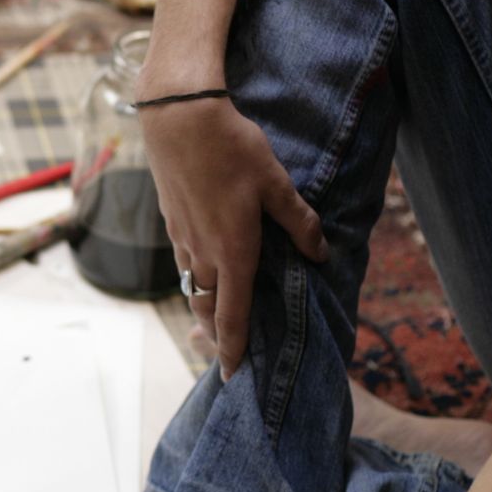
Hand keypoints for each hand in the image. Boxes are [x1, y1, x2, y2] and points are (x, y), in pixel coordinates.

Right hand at [141, 98, 324, 372]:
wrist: (180, 117)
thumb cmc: (232, 149)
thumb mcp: (277, 184)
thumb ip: (298, 223)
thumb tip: (319, 254)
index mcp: (232, 252)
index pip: (232, 316)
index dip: (233, 349)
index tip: (232, 375)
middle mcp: (202, 253)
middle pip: (206, 308)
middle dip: (216, 335)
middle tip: (227, 351)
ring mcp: (182, 237)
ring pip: (192, 286)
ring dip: (204, 307)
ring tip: (216, 315)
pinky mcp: (172, 220)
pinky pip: (184, 262)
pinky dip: (195, 278)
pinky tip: (204, 266)